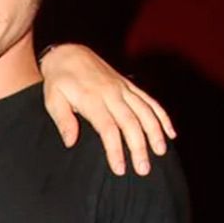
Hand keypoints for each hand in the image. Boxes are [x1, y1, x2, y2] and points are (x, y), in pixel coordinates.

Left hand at [40, 44, 175, 175]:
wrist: (69, 53)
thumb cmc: (59, 80)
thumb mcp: (52, 99)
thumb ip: (63, 120)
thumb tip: (70, 142)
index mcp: (92, 100)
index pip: (108, 128)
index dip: (115, 150)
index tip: (119, 169)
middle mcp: (111, 94)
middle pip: (130, 123)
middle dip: (139, 147)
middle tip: (144, 169)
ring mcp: (123, 88)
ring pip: (145, 111)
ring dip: (155, 133)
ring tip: (161, 153)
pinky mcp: (129, 85)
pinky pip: (150, 101)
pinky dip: (162, 116)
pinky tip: (170, 132)